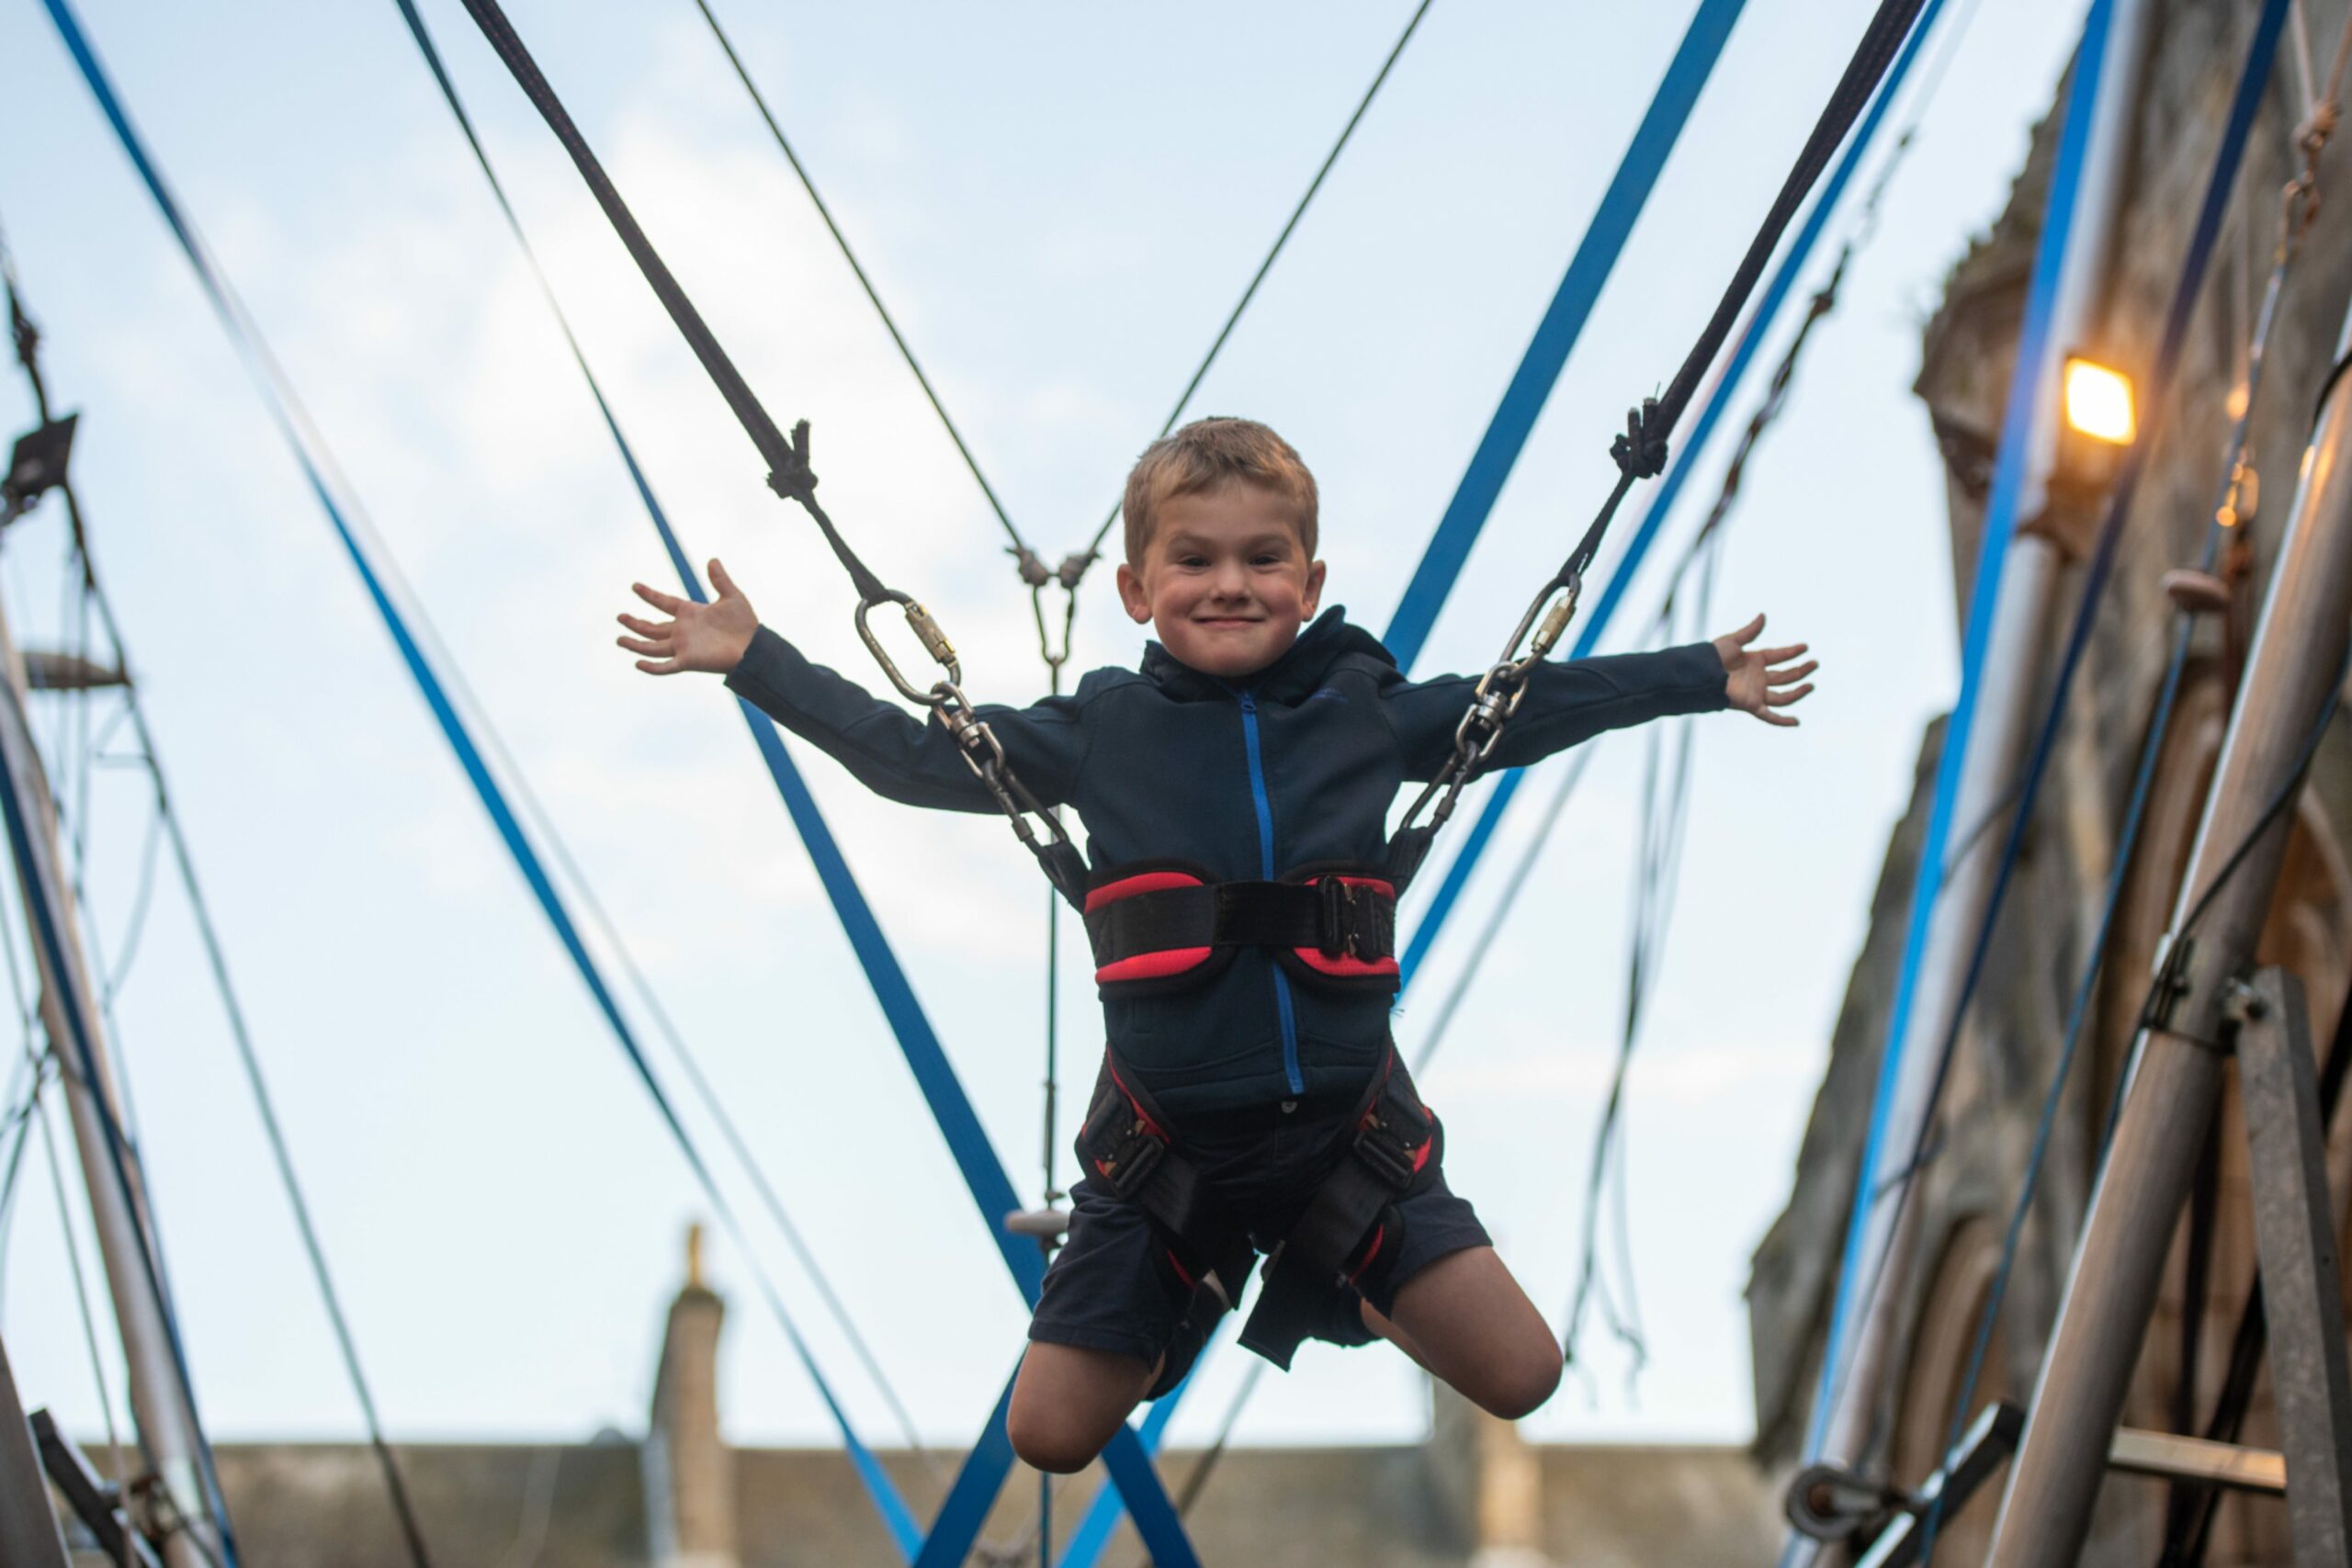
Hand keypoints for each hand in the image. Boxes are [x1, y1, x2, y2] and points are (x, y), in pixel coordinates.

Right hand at [617, 558, 757, 674]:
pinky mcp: (687, 661)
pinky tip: (637, 663)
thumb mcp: (732, 596)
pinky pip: (665, 666)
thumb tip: (712, 559)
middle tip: (619, 616)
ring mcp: (683, 647)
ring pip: (652, 646)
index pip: (663, 602)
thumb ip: (719, 579)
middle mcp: (682, 631)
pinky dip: (652, 667)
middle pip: (652, 628)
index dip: (649, 595)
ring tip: (618, 639)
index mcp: (690, 613)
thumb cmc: (745, 624)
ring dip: (635, 643)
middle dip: (635, 623)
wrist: (754, 647)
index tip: (635, 586)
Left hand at [1713, 613, 1815, 727]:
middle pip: (1785, 676)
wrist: (1700, 673)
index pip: (1778, 656)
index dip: (1792, 652)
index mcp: (1754, 661)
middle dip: (1800, 670)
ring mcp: (1756, 692)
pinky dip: (1782, 721)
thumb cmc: (1712, 657)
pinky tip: (1796, 722)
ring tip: (1811, 685)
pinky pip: (1769, 716)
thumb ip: (1750, 631)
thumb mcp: (1733, 641)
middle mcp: (1758, 678)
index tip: (1805, 647)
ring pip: (1783, 695)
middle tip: (1815, 663)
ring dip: (1798, 691)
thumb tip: (1763, 616)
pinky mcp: (1752, 705)